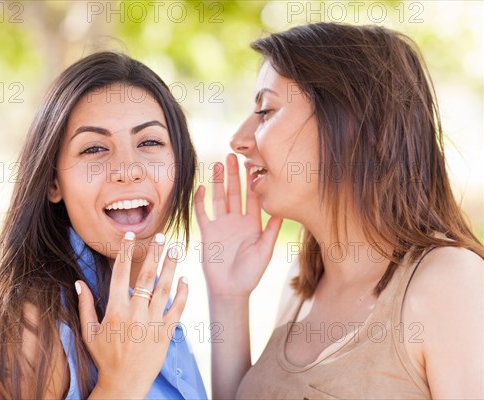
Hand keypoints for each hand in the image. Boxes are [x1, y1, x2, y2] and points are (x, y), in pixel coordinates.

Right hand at [76, 232, 187, 398]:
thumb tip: (78, 282)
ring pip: (164, 288)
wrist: (124, 384)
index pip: (121, 273)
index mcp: (115, 309)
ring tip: (177, 249)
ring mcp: (152, 322)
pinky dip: (183, 293)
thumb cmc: (104, 358)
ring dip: (171, 266)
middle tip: (162, 236)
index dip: (126, 252)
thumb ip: (84, 305)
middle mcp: (135, 312)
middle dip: (155, 253)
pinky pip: (178, 308)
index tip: (131, 236)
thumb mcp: (89, 332)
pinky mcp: (166, 333)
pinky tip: (185, 279)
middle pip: (146, 275)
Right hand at [194, 154, 281, 297]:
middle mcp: (236, 221)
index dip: (251, 180)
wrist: (231, 290)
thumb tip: (282, 208)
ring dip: (218, 182)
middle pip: (235, 193)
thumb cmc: (251, 273)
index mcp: (252, 223)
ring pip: (219, 198)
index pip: (252, 197)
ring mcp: (221, 225)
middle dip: (234, 174)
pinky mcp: (208, 232)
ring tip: (218, 164)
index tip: (251, 162)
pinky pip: (203, 213)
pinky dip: (201, 201)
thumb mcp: (265, 250)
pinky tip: (202, 188)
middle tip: (232, 154)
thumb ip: (271, 229)